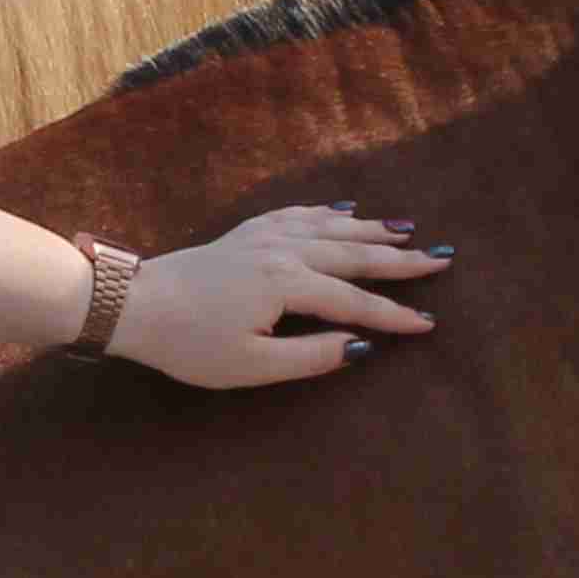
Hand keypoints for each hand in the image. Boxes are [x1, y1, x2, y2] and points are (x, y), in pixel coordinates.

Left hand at [107, 204, 449, 388]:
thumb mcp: (252, 365)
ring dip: (372, 231)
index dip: (394, 315)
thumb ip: (310, 357)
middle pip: (354, 255)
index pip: (355, 302)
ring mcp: (265, 235)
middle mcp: (284, 251)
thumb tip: (360, 347)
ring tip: (407, 231)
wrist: (137, 304)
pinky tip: (346, 211)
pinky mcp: (247, 232)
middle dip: (400, 260)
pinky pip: (301, 214)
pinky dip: (330, 213)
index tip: (429, 324)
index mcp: (288, 284)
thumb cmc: (191, 344)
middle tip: (441, 260)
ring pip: (332, 228)